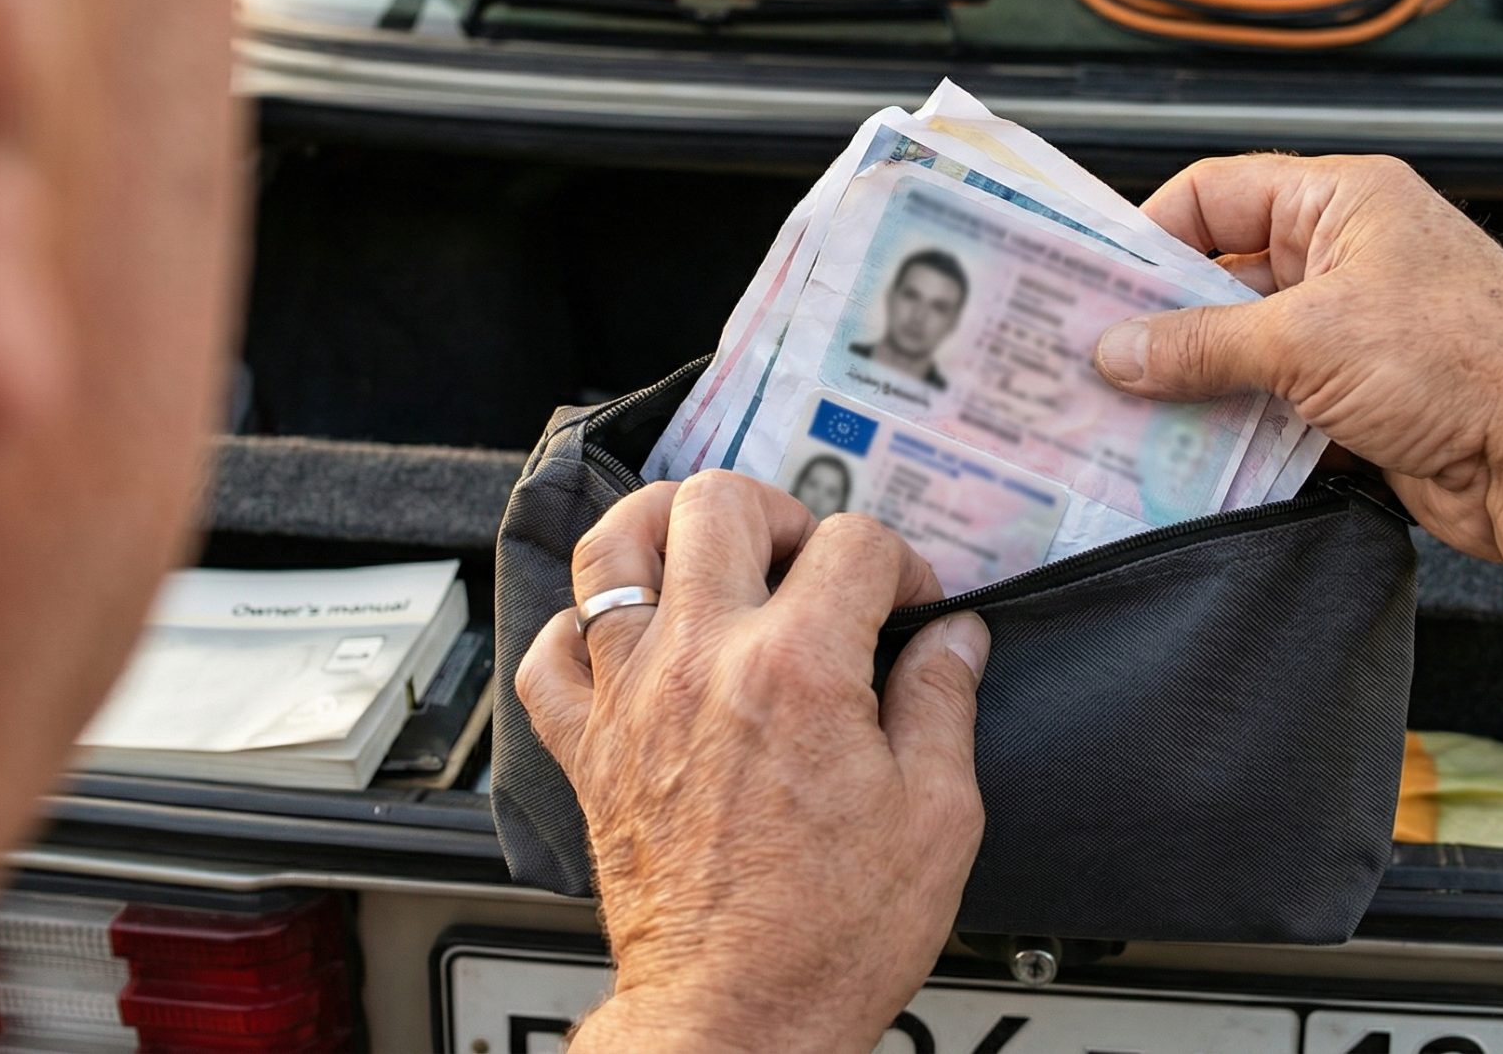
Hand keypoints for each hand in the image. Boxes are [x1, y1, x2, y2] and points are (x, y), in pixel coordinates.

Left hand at [514, 471, 992, 1053]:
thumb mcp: (937, 817)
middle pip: (720, 501)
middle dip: (782, 513)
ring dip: (667, 529)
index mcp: (797, 668)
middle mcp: (702, 662)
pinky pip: (549, 655)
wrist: (736, 1018)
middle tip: (811, 563)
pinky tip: (628, 642)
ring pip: (612, 547)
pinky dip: (581, 632)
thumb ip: (943, 704)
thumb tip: (953, 640)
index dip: (902, 564)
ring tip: (708, 553)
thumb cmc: (828, 937)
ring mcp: (633, 699)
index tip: (912, 608)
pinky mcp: (589, 750)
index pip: (855, 543)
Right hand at [1093, 155, 1502, 561]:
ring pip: (1247, 350)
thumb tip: (1119, 349)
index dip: (1153, 234)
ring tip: (1124, 418)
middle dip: (1163, 323)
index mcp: (1344, 202)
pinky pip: (1278, 407)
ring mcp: (1360, 332)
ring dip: (1195, 387)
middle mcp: (1352, 257)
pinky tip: (1188, 459)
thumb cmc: (1464, 360)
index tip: (1095, 285)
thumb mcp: (1309, 340)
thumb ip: (1203, 344)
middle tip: (1091, 360)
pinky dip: (1238, 431)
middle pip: (1226, 277)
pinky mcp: (1366, 402)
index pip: (1219, 193)